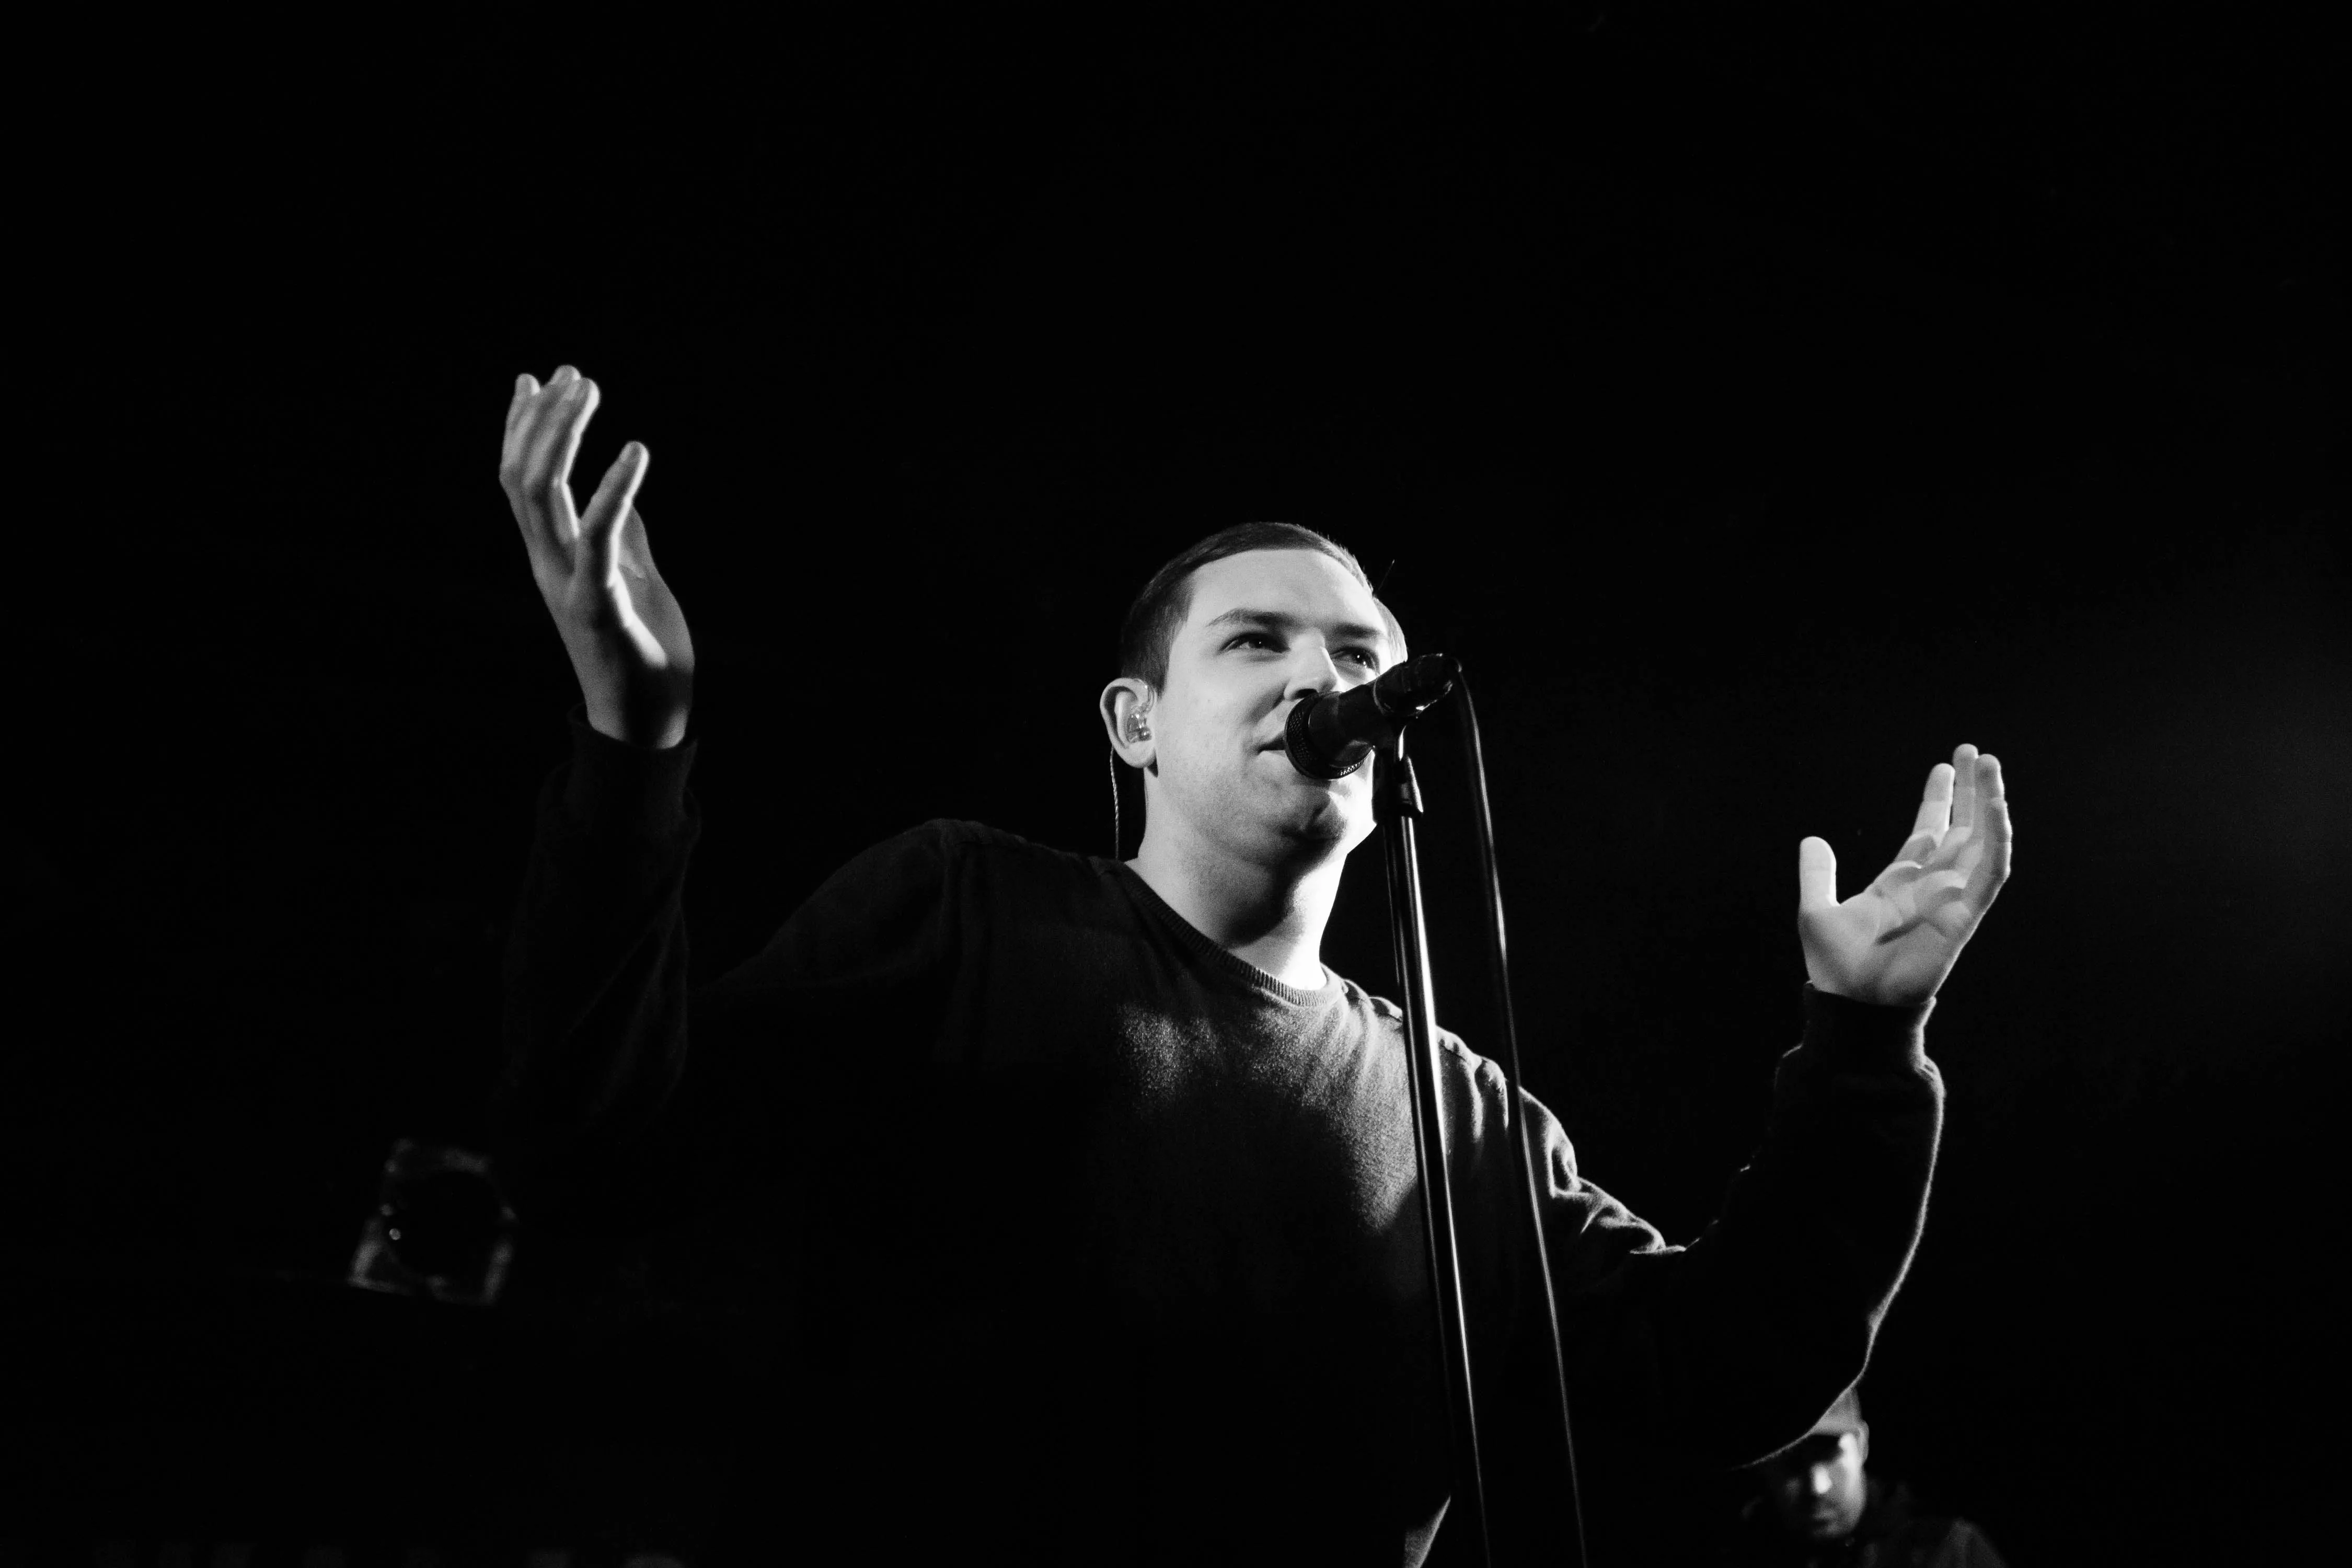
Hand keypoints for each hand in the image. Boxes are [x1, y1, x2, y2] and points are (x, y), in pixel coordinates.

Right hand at [499, 366, 694, 748]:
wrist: (647, 724)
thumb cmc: (643, 654)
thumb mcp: (633, 581)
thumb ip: (622, 540)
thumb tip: (620, 500)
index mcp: (553, 558)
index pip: (522, 482)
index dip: (523, 428)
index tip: (536, 378)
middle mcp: (548, 566)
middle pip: (524, 478)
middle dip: (542, 418)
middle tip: (572, 373)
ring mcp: (567, 585)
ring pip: (543, 495)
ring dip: (564, 435)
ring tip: (588, 390)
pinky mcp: (599, 606)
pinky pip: (597, 538)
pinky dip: (613, 489)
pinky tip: (635, 450)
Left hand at [1798, 745, 2012, 1006]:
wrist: (1852, 1002)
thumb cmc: (1836, 966)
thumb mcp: (1815, 909)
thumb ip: (1817, 874)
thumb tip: (1811, 840)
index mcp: (1900, 882)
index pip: (1928, 831)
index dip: (1939, 799)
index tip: (1945, 766)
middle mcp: (1931, 887)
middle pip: (1960, 828)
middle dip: (1969, 791)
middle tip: (1976, 752)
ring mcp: (1952, 899)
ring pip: (1981, 843)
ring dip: (1989, 804)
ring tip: (1990, 765)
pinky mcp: (1965, 916)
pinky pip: (1990, 872)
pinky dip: (1997, 840)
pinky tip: (1998, 808)